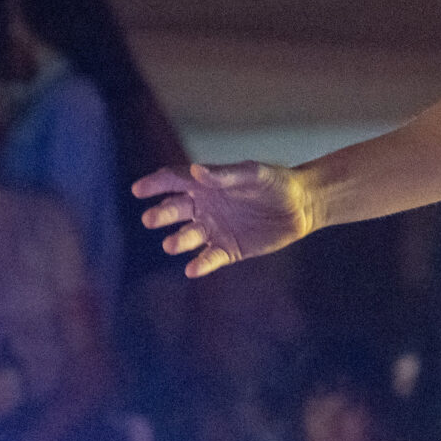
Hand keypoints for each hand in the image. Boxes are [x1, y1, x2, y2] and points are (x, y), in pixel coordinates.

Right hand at [131, 159, 313, 277]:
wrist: (302, 206)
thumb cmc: (276, 183)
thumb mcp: (253, 174)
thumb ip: (225, 175)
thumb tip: (196, 170)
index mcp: (207, 184)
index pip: (174, 181)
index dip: (155, 184)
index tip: (138, 190)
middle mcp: (205, 207)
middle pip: (175, 210)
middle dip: (161, 214)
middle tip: (151, 219)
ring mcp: (215, 229)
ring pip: (188, 237)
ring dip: (178, 241)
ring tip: (171, 244)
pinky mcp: (228, 250)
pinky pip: (210, 258)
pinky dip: (200, 264)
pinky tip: (193, 269)